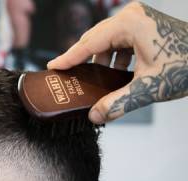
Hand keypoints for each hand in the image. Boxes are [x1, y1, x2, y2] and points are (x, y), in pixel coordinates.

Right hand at [47, 2, 187, 123]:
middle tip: (68, 78)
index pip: (90, 42)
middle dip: (83, 60)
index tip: (54, 68)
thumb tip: (95, 115)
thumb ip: (118, 103)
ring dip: (99, 62)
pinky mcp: (145, 27)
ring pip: (107, 41)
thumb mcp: (147, 88)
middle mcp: (132, 17)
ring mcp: (140, 20)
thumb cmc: (186, 66)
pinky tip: (114, 76)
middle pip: (96, 39)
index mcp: (130, 24)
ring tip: (92, 82)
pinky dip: (113, 59)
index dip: (69, 58)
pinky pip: (120, 42)